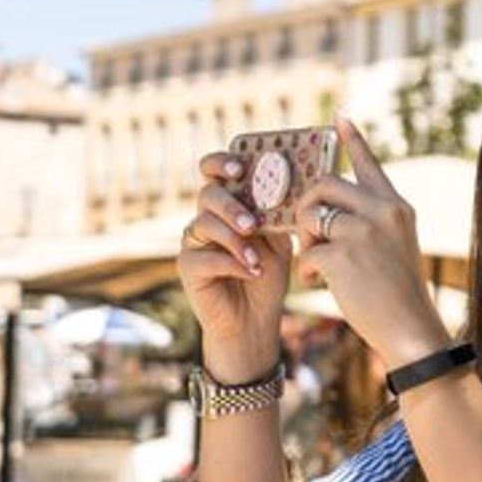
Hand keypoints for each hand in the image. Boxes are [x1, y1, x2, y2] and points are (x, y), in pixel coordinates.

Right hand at [179, 150, 293, 379]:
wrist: (254, 319)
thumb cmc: (267, 274)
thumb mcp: (280, 241)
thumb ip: (280, 215)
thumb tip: (294, 188)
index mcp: (229, 204)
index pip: (214, 171)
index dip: (221, 162)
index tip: (239, 168)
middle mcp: (207, 217)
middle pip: (208, 194)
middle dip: (231, 205)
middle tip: (251, 223)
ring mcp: (194, 241)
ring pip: (204, 224)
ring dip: (234, 240)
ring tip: (257, 257)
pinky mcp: (187, 266)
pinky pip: (204, 256)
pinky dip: (232, 263)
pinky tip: (252, 272)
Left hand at [294, 116, 447, 368]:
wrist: (410, 329)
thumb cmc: (397, 293)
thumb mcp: (393, 246)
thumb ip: (369, 222)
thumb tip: (323, 210)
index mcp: (396, 206)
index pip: (370, 163)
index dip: (352, 138)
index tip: (338, 116)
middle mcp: (383, 211)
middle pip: (324, 184)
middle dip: (307, 206)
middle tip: (310, 232)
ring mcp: (364, 232)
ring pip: (310, 213)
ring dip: (304, 237)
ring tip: (315, 258)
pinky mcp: (344, 255)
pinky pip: (306, 251)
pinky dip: (306, 269)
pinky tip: (318, 283)